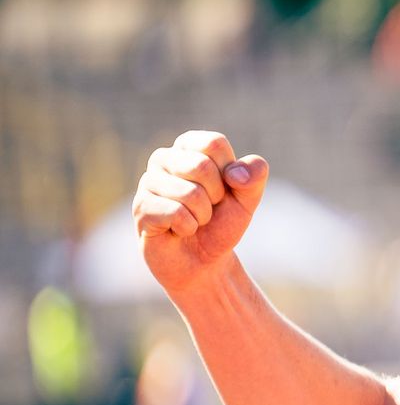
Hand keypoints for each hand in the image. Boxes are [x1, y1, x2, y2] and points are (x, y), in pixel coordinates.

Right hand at [132, 130, 268, 296]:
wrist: (204, 261)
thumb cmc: (222, 223)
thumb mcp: (248, 199)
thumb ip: (254, 176)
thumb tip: (236, 173)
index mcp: (188, 147)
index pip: (214, 143)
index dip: (229, 172)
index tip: (225, 188)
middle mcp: (163, 159)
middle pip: (201, 166)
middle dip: (216, 195)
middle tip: (209, 208)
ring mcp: (147, 183)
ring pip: (189, 193)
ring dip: (203, 215)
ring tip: (195, 220)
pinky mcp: (140, 208)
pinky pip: (176, 213)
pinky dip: (188, 227)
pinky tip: (180, 230)